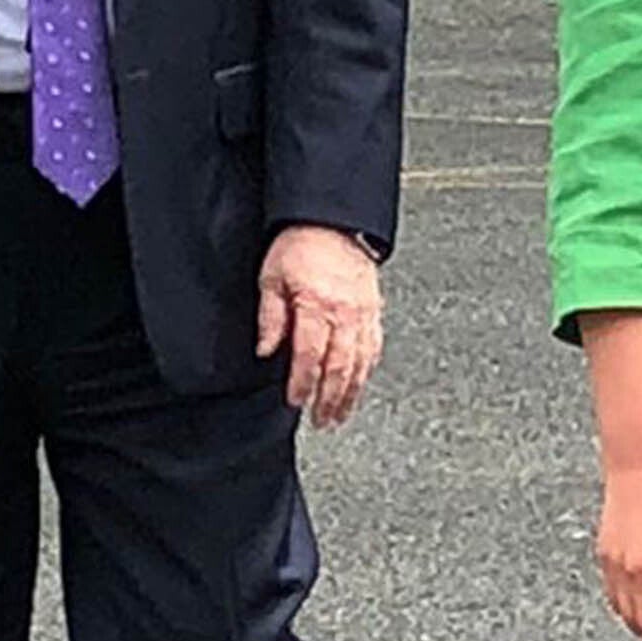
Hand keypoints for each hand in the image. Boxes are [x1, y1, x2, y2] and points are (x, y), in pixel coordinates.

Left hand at [256, 225, 384, 427]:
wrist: (332, 219)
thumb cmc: (300, 243)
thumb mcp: (272, 277)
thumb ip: (270, 317)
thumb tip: (267, 350)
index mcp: (317, 305)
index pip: (310, 357)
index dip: (303, 384)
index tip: (295, 400)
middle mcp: (345, 313)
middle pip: (339, 368)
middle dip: (329, 400)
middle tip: (321, 420)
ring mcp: (364, 313)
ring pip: (361, 364)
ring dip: (350, 393)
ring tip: (339, 414)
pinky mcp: (374, 310)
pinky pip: (374, 348)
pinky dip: (366, 371)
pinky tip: (359, 383)